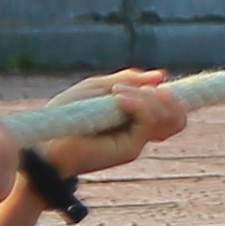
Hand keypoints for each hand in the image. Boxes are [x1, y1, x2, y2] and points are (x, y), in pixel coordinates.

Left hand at [33, 68, 188, 179]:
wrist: (47, 140)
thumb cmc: (68, 114)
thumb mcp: (99, 88)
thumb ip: (129, 80)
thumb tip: (162, 76)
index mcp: (135, 117)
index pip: (171, 112)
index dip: (175, 97)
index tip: (165, 82)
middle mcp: (140, 132)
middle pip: (177, 117)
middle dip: (168, 98)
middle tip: (145, 87)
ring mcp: (137, 141)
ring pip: (169, 119)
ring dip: (150, 99)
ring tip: (119, 93)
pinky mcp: (130, 149)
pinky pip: (149, 122)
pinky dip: (139, 104)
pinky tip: (119, 98)